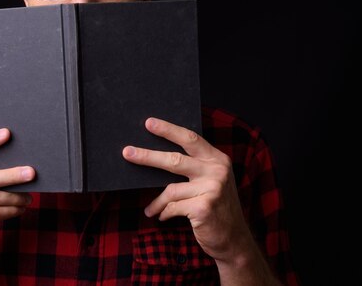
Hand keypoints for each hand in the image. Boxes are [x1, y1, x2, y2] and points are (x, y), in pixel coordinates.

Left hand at [122, 117, 252, 261]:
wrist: (234, 239)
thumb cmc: (215, 207)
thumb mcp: (212, 181)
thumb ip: (195, 167)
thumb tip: (157, 156)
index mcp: (217, 159)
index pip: (190, 138)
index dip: (168, 130)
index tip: (149, 123)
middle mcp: (217, 171)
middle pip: (175, 160)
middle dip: (148, 156)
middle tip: (127, 152)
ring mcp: (212, 189)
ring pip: (171, 189)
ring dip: (157, 202)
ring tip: (150, 209)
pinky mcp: (204, 207)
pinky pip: (173, 207)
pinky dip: (165, 212)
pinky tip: (162, 217)